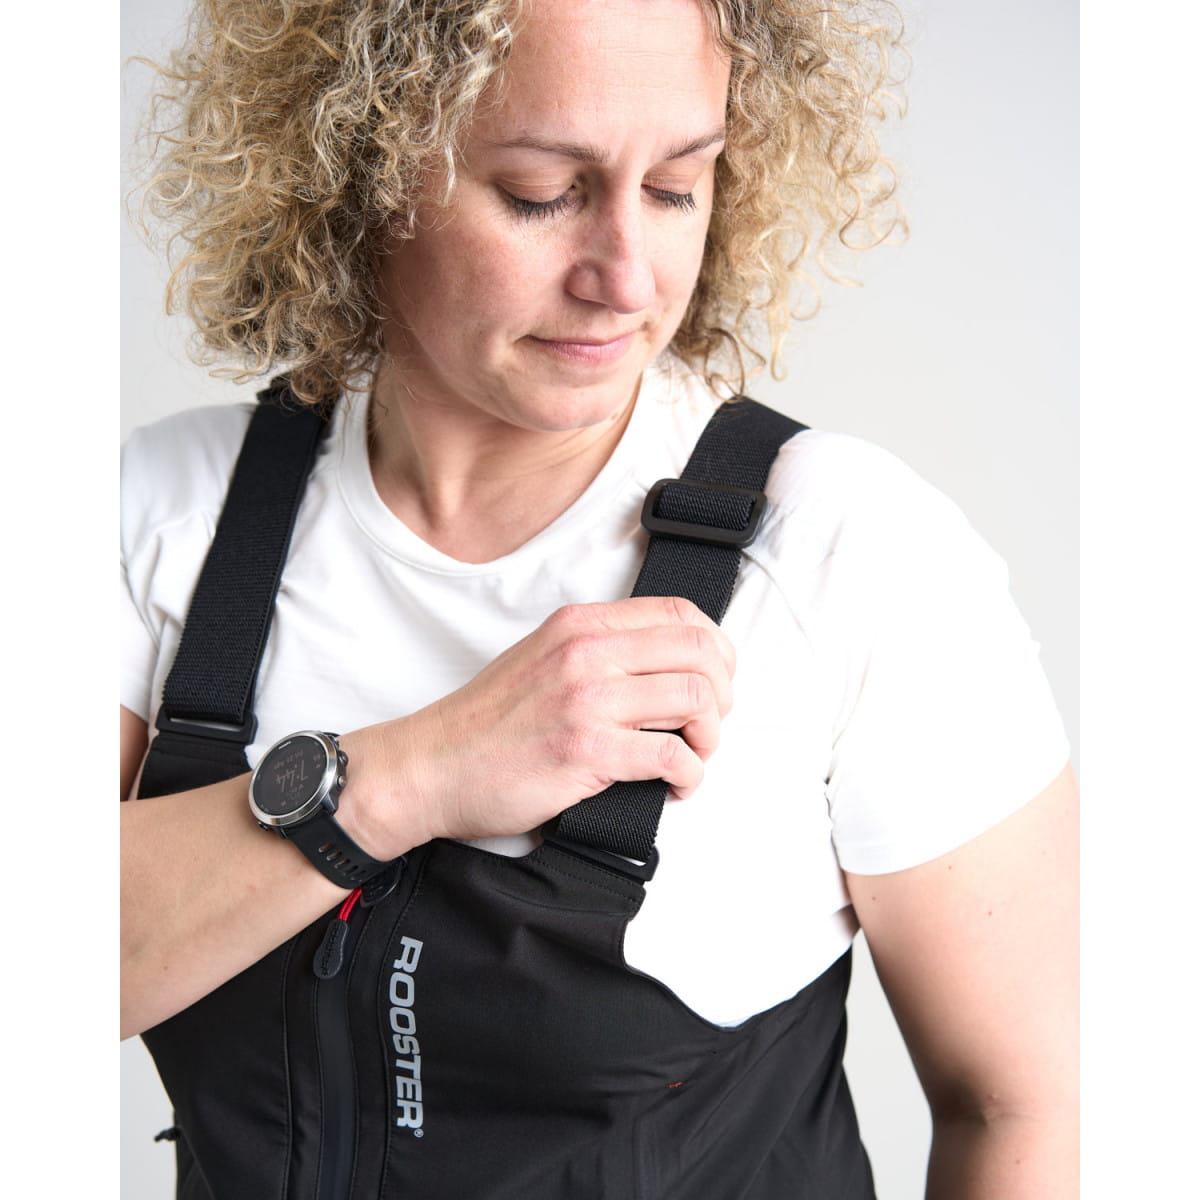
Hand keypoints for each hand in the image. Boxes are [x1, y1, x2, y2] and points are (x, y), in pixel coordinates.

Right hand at [346, 597, 734, 853]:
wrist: (432, 765)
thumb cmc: (487, 721)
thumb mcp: (542, 656)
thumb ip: (599, 647)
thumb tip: (666, 660)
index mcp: (580, 624)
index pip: (680, 612)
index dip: (715, 648)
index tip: (715, 677)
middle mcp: (587, 652)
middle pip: (700, 653)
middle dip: (723, 692)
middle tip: (712, 722)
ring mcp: (588, 700)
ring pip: (697, 700)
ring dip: (711, 736)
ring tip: (695, 754)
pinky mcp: (587, 751)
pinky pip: (673, 756)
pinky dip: (691, 775)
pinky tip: (677, 784)